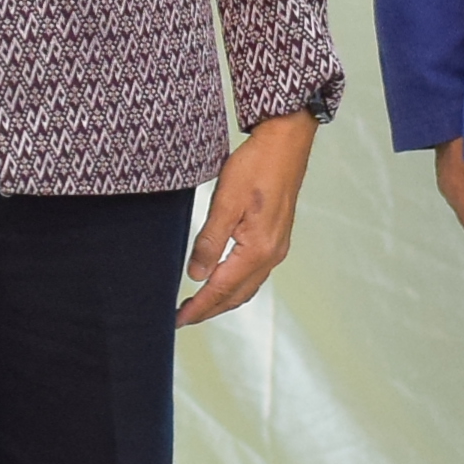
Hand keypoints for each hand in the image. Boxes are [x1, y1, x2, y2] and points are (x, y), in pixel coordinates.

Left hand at [181, 113, 316, 323]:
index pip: (222, 289)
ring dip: (223, 299)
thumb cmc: (256, 166)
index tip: (178, 320)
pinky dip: (236, 285)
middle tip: (182, 317)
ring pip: (247, 287)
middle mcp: (272, 255)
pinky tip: (223, 280)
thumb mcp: (225, 201)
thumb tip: (196, 275)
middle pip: (236, 295)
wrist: (286, 143)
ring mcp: (277, 247)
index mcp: (258, 249)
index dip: (199, 307)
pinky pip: (254, 273)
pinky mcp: (276, 238)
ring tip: (198, 304)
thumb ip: (210, 241)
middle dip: (209, 309)